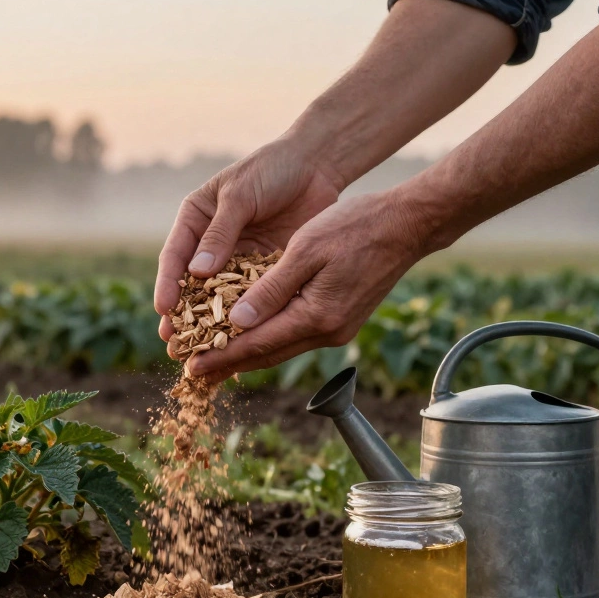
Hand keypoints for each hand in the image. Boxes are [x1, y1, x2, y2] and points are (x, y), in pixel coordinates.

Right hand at [153, 137, 342, 343]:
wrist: (315, 166)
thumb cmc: (270, 170)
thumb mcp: (240, 196)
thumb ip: (221, 233)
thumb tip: (196, 272)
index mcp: (195, 221)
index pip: (174, 257)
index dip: (167, 284)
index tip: (164, 310)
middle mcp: (211, 244)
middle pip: (192, 286)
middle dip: (184, 316)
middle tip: (174, 345)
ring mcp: (237, 260)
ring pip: (220, 297)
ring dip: (212, 325)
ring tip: (202, 353)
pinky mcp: (263, 270)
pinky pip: (251, 297)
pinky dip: (246, 319)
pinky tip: (241, 342)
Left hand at [185, 191, 427, 382]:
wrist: (407, 225)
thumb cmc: (356, 227)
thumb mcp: (305, 250)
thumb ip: (270, 289)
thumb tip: (237, 323)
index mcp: (316, 316)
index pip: (257, 345)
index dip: (221, 357)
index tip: (192, 367)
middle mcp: (328, 332)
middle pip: (267, 355)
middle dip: (229, 364)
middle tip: (194, 372)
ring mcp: (337, 329)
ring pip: (282, 348)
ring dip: (248, 355)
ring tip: (216, 360)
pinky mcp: (341, 320)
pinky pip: (296, 336)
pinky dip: (269, 339)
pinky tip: (251, 337)